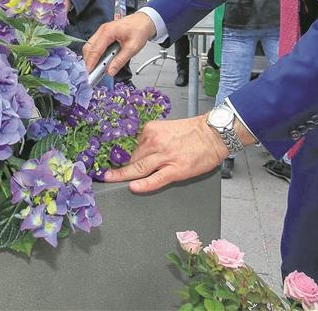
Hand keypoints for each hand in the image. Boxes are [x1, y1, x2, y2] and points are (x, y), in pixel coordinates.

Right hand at [82, 11, 156, 77]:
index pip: (95, 50)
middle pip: (89, 47)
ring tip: (96, 69)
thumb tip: (110, 71)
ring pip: (90, 46)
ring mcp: (102, 31)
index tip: (89, 73)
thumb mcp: (133, 48)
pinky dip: (96, 54)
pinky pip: (95, 44)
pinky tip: (100, 61)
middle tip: (92, 73)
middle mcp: (102, 30)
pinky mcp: (104, 34)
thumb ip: (120, 60)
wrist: (144, 20)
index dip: (91, 63)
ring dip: (91, 58)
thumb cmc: (140, 30)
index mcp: (108, 31)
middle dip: (88, 61)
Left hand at [101, 115, 228, 193]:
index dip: (118, 155)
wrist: (214, 134)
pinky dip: (143, 184)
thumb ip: (151, 139)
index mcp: (151, 131)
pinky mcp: (176, 169)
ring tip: (109, 180)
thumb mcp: (166, 129)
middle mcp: (155, 143)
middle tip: (103, 173)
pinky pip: (155, 179)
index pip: (129, 145)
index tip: (106, 160)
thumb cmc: (193, 132)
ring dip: (121, 175)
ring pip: (138, 168)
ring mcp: (165, 157)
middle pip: (130, 158)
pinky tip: (133, 187)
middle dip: (117, 167)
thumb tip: (136, 152)